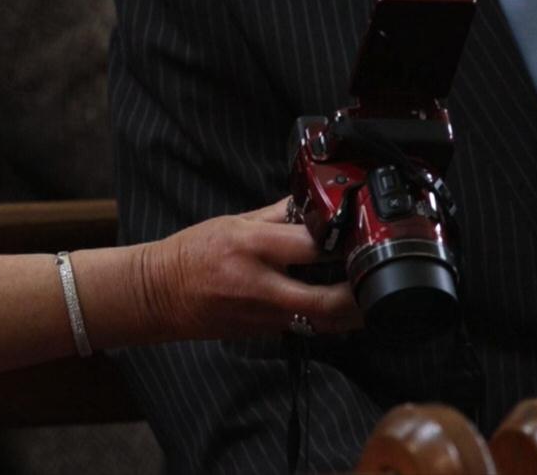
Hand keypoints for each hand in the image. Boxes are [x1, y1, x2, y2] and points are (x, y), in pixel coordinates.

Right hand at [141, 197, 361, 339]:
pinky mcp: (263, 333)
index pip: (311, 246)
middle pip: (327, 301)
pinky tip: (337, 306)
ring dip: (350, 313)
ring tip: (367, 295)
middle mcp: (260, 285)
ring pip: (322, 323)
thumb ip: (278, 214)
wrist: (159, 294)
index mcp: (252, 246)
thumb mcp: (233, 221)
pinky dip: (325, 319)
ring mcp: (262, 315)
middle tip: (378, 279)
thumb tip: (313, 202)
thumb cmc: (192, 253)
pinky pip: (305, 328)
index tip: (360, 236)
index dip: (343, 242)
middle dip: (359, 295)